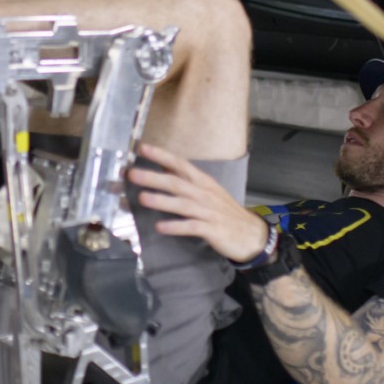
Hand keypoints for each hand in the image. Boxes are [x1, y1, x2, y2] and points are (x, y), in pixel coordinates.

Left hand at [128, 142, 266, 261]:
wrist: (251, 235)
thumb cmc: (225, 213)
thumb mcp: (208, 192)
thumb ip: (186, 183)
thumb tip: (161, 172)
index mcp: (203, 182)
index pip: (180, 164)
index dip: (161, 156)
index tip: (142, 148)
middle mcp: (205, 194)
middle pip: (177, 183)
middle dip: (154, 178)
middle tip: (132, 174)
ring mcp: (209, 212)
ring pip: (183, 204)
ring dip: (162, 201)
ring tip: (142, 198)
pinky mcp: (212, 230)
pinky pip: (191, 227)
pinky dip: (176, 226)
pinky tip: (160, 227)